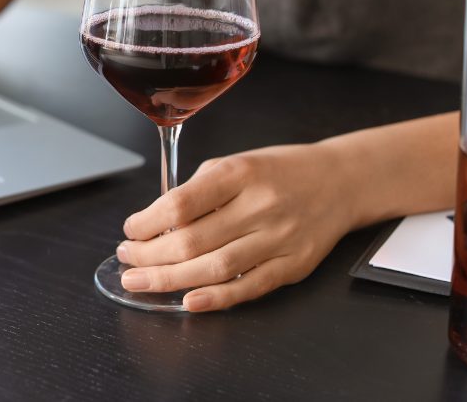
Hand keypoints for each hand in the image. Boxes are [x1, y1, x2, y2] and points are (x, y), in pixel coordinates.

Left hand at [115, 142, 355, 311]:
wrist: (339, 181)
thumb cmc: (278, 171)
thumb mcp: (235, 164)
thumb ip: (198, 191)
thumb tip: (157, 224)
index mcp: (239, 174)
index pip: (180, 204)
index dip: (146, 223)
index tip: (130, 231)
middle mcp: (259, 206)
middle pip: (192, 241)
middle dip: (149, 256)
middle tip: (127, 262)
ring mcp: (279, 238)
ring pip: (215, 268)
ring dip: (170, 280)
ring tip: (141, 282)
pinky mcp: (293, 265)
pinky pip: (250, 287)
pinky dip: (217, 299)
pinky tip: (189, 302)